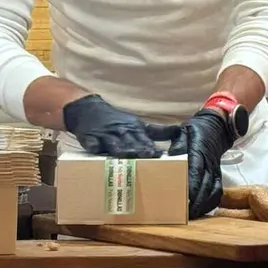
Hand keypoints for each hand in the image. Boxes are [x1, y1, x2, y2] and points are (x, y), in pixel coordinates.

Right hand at [62, 94, 180, 157]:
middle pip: (131, 143)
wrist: (90, 110)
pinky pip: (91, 142)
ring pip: (113, 144)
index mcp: (134, 130)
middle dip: (138, 150)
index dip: (152, 148)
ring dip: (120, 149)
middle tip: (146, 158)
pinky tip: (95, 149)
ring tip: (126, 155)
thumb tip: (178, 131)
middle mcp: (121, 133)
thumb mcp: (138, 124)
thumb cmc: (117, 121)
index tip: (160, 155)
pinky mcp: (89, 137)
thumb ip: (158, 131)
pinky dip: (93, 145)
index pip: (145, 140)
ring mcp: (105, 135)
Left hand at [169, 97, 248, 219]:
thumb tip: (167, 159)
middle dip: (196, 201)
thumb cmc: (196, 130)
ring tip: (191, 216)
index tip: (184, 198)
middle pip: (205, 184)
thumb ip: (176, 146)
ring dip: (204, 204)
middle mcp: (210, 162)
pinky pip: (218, 191)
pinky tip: (202, 210)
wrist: (217, 127)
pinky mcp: (218, 175)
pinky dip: (211, 202)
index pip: (196, 169)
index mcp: (200, 149)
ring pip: (213, 190)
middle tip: (183, 214)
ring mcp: (216, 169)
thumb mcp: (183, 132)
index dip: (191, 185)